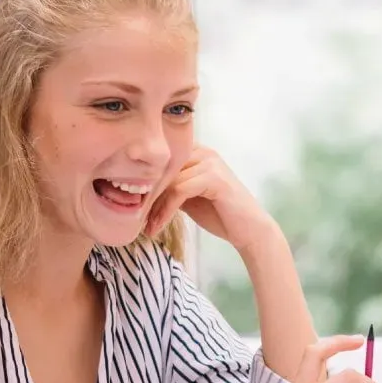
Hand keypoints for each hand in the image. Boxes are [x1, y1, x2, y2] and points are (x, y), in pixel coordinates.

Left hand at [145, 145, 276, 251]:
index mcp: (197, 152)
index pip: (162, 161)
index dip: (145, 183)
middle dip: (147, 194)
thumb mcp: (188, 197)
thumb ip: (171, 187)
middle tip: (135, 217)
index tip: (132, 205)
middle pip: (163, 169)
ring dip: (154, 206)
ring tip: (146, 226)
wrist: (249, 230)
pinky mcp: (214, 178)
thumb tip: (139, 190)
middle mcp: (204, 152)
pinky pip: (179, 191)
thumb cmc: (219, 214)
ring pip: (169, 181)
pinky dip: (165, 210)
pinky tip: (158, 225)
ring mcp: (210, 163)